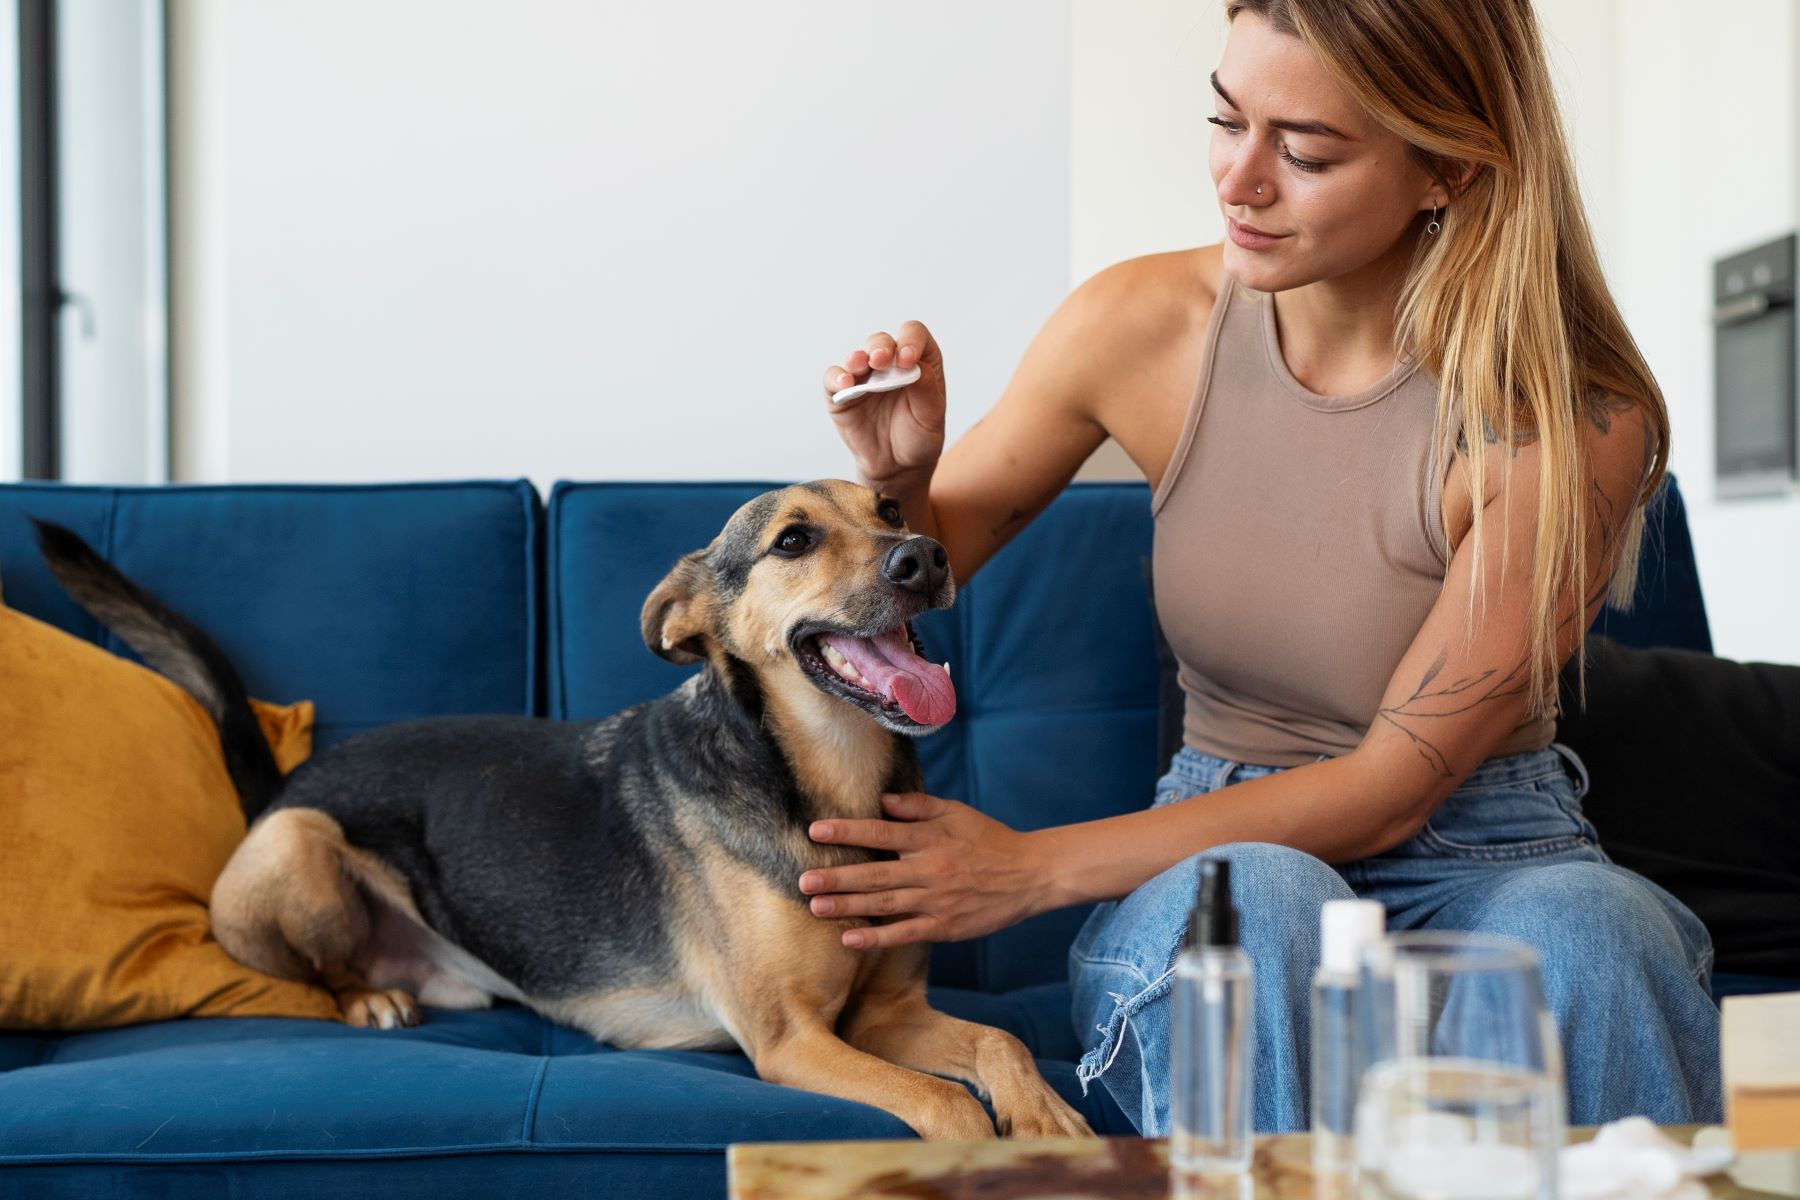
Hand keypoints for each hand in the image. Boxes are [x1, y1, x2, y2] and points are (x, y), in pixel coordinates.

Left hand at [797, 792, 1050, 949]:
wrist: (1029, 875)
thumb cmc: (989, 839)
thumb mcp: (956, 812)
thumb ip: (918, 806)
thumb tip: (881, 801)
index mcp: (930, 839)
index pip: (880, 834)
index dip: (847, 832)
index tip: (816, 831)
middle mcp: (928, 869)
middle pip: (875, 874)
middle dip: (836, 877)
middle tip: (803, 880)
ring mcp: (935, 901)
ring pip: (884, 905)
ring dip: (847, 906)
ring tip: (815, 906)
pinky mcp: (944, 927)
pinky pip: (904, 934)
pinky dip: (876, 938)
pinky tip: (849, 939)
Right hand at [821, 322, 946, 490]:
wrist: (898, 467)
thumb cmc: (919, 437)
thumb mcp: (932, 417)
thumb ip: (926, 389)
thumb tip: (912, 365)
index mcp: (918, 362)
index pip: (914, 335)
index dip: (910, 340)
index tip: (908, 359)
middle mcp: (889, 364)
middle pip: (882, 341)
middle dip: (881, 347)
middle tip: (882, 360)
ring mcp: (864, 378)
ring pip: (857, 356)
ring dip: (858, 358)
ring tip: (860, 366)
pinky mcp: (842, 395)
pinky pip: (833, 378)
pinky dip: (836, 377)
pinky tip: (844, 383)